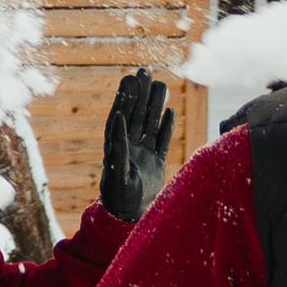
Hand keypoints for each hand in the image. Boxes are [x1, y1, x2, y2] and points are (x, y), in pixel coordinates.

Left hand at [100, 69, 173, 222]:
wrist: (129, 215)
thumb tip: (117, 118)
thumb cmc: (118, 195)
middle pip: (136, 114)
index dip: (126, 97)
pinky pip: (161, 141)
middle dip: (141, 94)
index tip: (130, 78)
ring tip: (161, 84)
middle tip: (144, 71)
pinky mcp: (155, 163)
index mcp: (116, 145)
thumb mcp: (116, 170)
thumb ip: (118, 145)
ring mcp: (143, 154)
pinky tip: (170, 111)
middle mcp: (129, 146)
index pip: (121, 115)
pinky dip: (166, 127)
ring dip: (155, 105)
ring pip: (150, 124)